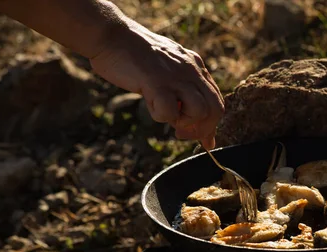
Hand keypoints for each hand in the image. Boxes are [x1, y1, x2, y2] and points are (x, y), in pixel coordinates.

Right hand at [89, 23, 223, 148]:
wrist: (110, 34)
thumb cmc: (134, 57)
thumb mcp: (167, 70)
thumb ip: (181, 90)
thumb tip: (187, 120)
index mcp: (196, 67)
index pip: (216, 101)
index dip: (211, 125)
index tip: (204, 141)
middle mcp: (191, 70)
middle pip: (215, 109)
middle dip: (203, 129)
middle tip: (181, 133)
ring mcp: (176, 76)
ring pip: (200, 110)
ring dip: (184, 122)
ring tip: (166, 115)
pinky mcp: (157, 81)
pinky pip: (170, 111)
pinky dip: (160, 116)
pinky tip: (149, 103)